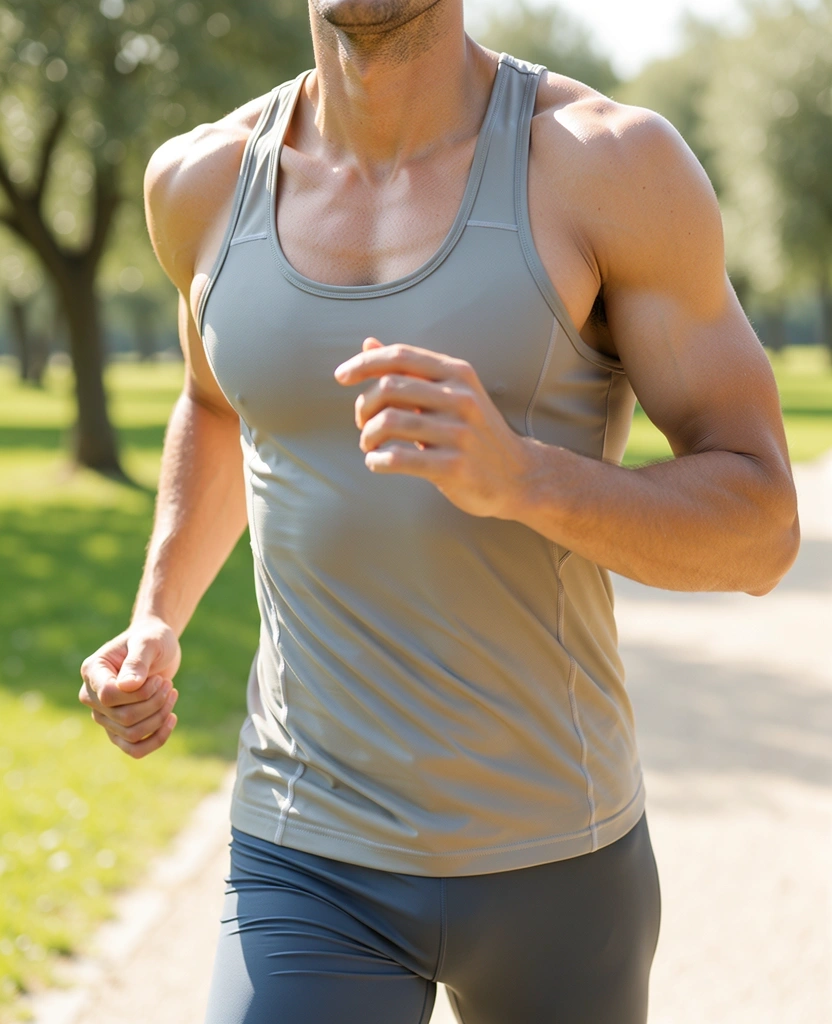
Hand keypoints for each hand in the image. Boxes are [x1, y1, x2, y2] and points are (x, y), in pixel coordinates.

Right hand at [79, 616, 180, 758]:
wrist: (157, 647)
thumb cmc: (152, 639)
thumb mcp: (148, 642)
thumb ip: (137, 661)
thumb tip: (127, 686)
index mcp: (93, 671)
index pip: (109, 696)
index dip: (139, 694)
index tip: (158, 679)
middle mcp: (92, 696)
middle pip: (124, 718)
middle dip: (155, 703)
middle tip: (168, 685)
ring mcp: (104, 715)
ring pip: (132, 734)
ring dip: (159, 717)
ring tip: (171, 694)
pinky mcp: (119, 728)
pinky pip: (134, 749)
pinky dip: (157, 739)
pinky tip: (172, 718)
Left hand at [334, 338, 537, 518]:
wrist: (519, 475)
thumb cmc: (473, 431)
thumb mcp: (449, 393)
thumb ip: (409, 370)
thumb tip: (368, 342)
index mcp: (458, 374)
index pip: (401, 356)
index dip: (364, 363)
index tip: (341, 377)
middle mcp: (461, 399)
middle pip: (389, 388)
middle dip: (363, 406)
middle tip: (362, 424)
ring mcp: (459, 433)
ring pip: (389, 423)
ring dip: (368, 436)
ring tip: (369, 446)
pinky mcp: (454, 467)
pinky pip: (399, 459)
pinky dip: (377, 461)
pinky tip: (377, 463)